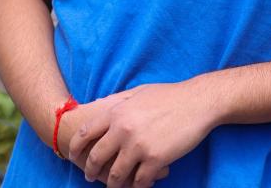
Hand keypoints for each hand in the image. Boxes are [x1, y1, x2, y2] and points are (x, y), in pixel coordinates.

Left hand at [68, 81, 215, 187]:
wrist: (197, 102)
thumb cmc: (169, 95)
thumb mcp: (138, 92)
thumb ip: (117, 101)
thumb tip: (99, 105)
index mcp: (117, 111)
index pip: (86, 133)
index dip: (75, 147)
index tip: (73, 156)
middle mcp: (123, 129)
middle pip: (97, 157)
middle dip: (91, 170)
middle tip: (90, 177)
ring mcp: (139, 146)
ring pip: (116, 175)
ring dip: (113, 185)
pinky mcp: (156, 159)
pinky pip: (140, 181)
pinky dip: (137, 187)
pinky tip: (138, 186)